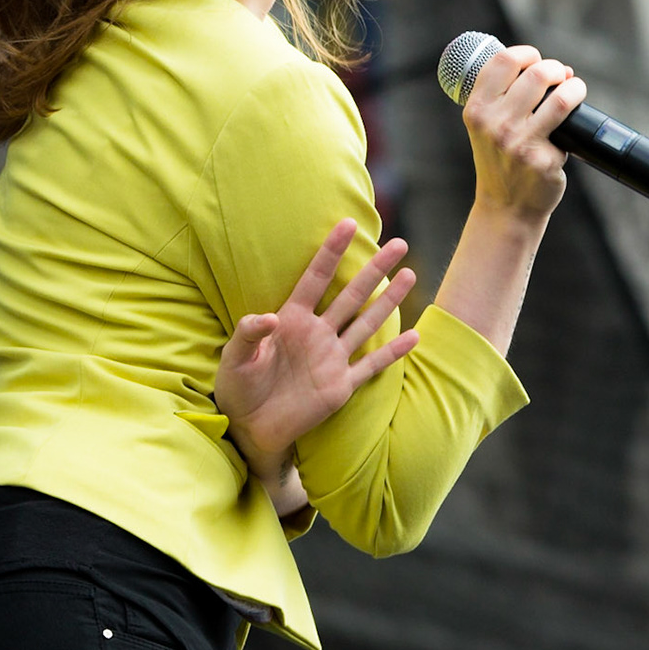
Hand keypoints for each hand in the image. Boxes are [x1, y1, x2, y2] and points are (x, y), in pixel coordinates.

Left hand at [214, 219, 420, 513]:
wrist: (249, 425)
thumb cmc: (237, 386)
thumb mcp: (234, 357)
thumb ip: (247, 334)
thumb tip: (267, 317)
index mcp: (292, 319)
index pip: (315, 278)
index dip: (331, 252)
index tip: (348, 224)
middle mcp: (318, 333)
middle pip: (352, 294)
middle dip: (374, 269)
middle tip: (398, 243)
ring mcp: (332, 358)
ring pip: (367, 323)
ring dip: (388, 300)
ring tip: (409, 275)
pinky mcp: (341, 385)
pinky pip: (372, 366)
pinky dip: (393, 353)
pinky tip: (414, 337)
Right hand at [461, 45, 586, 226]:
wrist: (506, 207)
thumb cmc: (500, 159)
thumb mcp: (486, 125)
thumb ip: (506, 95)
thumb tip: (557, 69)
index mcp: (477, 110)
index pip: (504, 60)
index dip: (527, 53)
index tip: (536, 60)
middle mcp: (494, 124)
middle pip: (537, 73)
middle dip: (555, 69)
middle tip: (560, 78)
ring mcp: (519, 142)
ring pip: (561, 97)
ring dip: (575, 87)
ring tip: (574, 91)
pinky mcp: (543, 159)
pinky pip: (569, 124)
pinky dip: (576, 116)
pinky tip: (571, 125)